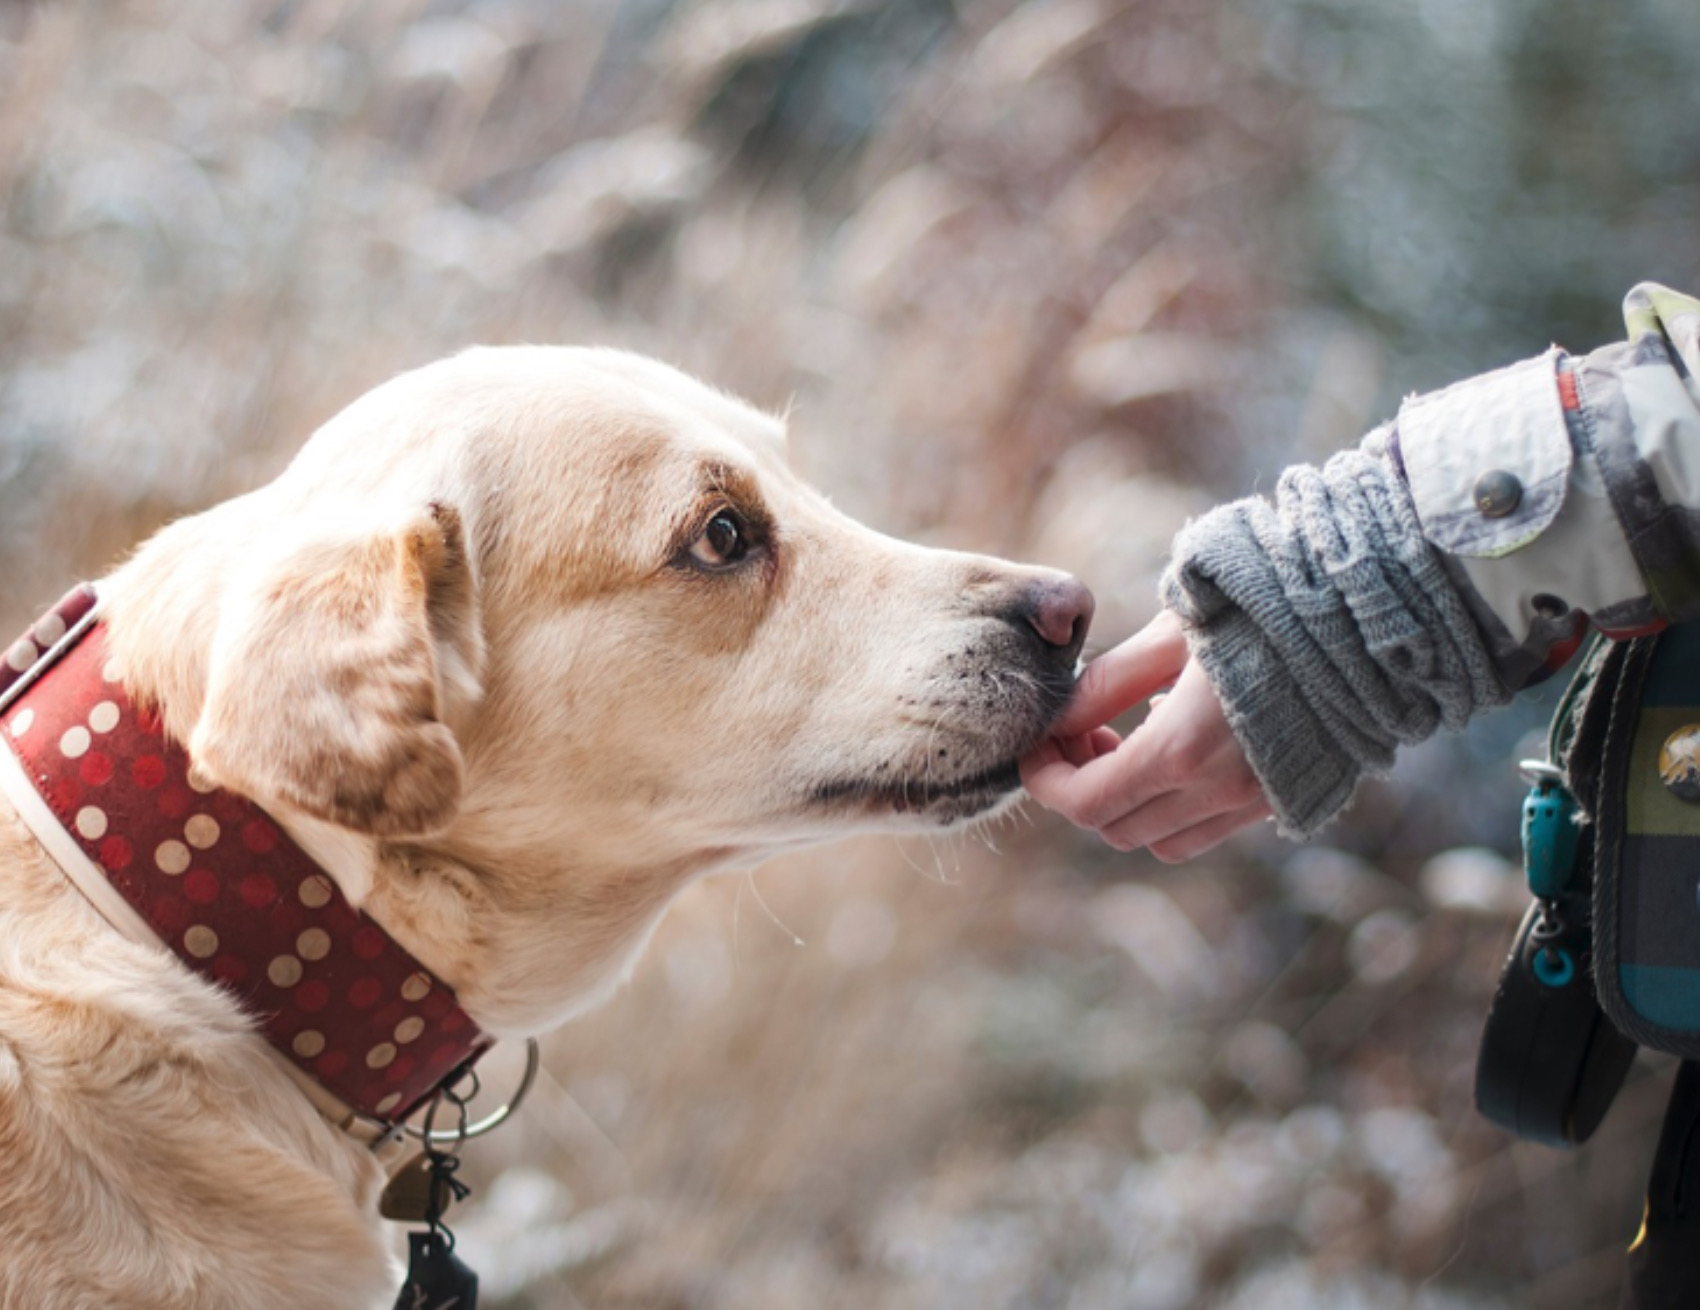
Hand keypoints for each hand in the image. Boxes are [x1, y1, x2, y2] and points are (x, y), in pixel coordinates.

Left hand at [1020, 609, 1271, 861]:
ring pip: (1160, 840)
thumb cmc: (1262, 608)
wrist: (1367, 618)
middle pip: (1115, 828)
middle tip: (1081, 732)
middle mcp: (1218, 792)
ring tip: (1125, 741)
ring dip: (1127, 804)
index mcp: (1182, 750)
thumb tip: (1058, 717)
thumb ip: (1108, 683)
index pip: (1085, 801)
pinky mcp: (1282, 799)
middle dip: (1081, 787)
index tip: (1036, 744)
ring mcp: (1254, 802)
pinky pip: (1207, 829)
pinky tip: (1178, 745)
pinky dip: (1174, 806)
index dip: (1045, 779)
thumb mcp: (1171, 633)